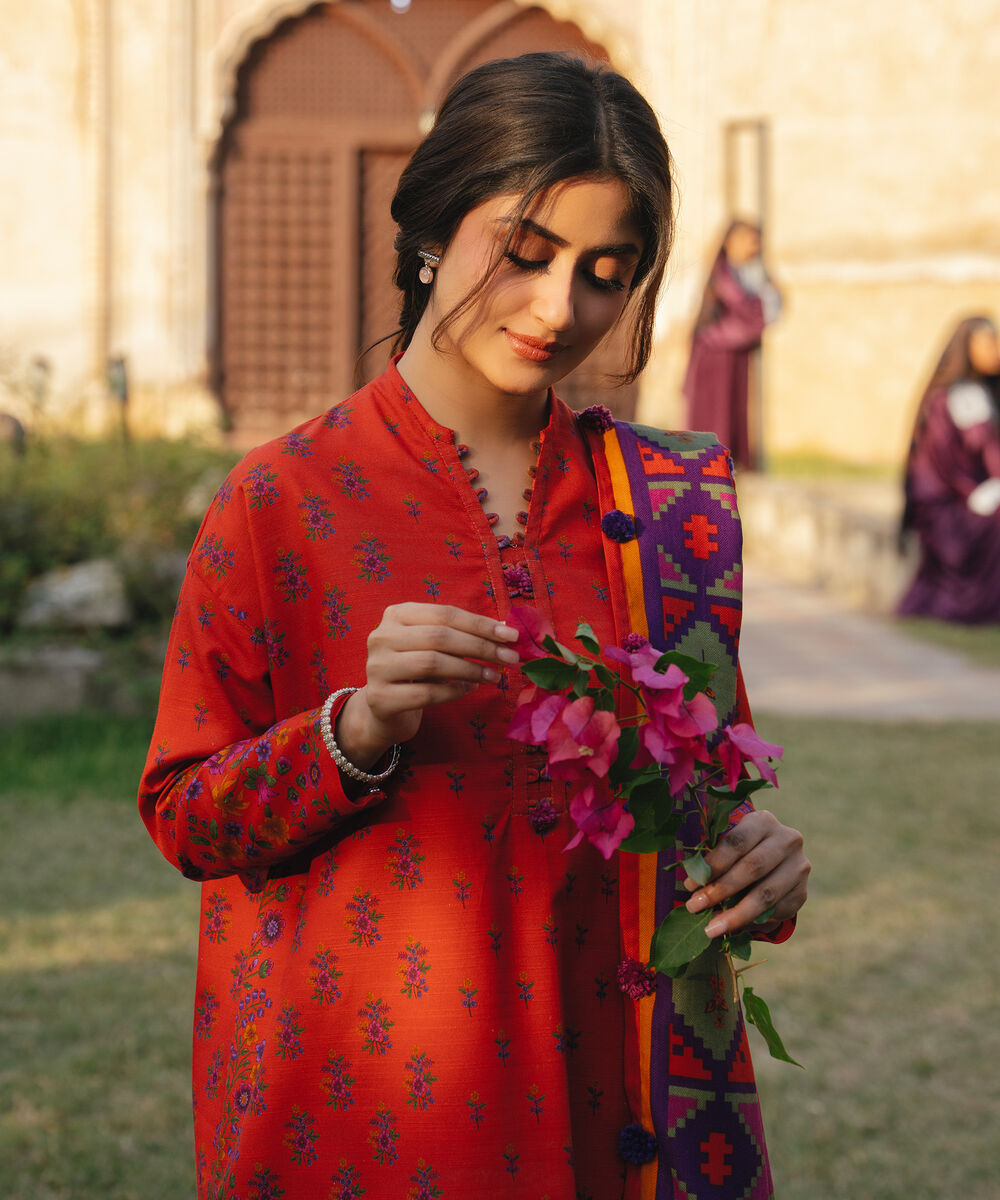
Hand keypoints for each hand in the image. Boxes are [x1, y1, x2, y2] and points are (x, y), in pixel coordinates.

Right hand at [336, 603, 519, 768]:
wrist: (383, 709)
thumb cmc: (416, 671)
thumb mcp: (433, 646)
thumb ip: (461, 636)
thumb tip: (505, 633)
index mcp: (396, 614)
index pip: (444, 613)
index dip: (480, 624)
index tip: (511, 635)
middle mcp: (381, 636)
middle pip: (440, 637)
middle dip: (481, 647)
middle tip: (510, 658)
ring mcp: (377, 667)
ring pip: (433, 663)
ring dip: (470, 670)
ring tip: (493, 676)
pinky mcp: (380, 698)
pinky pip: (426, 693)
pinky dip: (453, 691)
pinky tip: (469, 690)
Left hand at [682, 809, 808, 938]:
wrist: (774, 861)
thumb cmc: (740, 853)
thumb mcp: (729, 849)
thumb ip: (714, 864)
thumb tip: (695, 890)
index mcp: (763, 821)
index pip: (736, 843)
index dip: (712, 865)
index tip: (689, 886)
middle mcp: (787, 840)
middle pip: (752, 867)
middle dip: (720, 890)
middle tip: (694, 907)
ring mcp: (799, 866)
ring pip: (766, 894)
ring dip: (735, 914)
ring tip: (711, 928)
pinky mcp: (802, 892)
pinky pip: (777, 911)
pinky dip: (753, 922)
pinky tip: (733, 927)